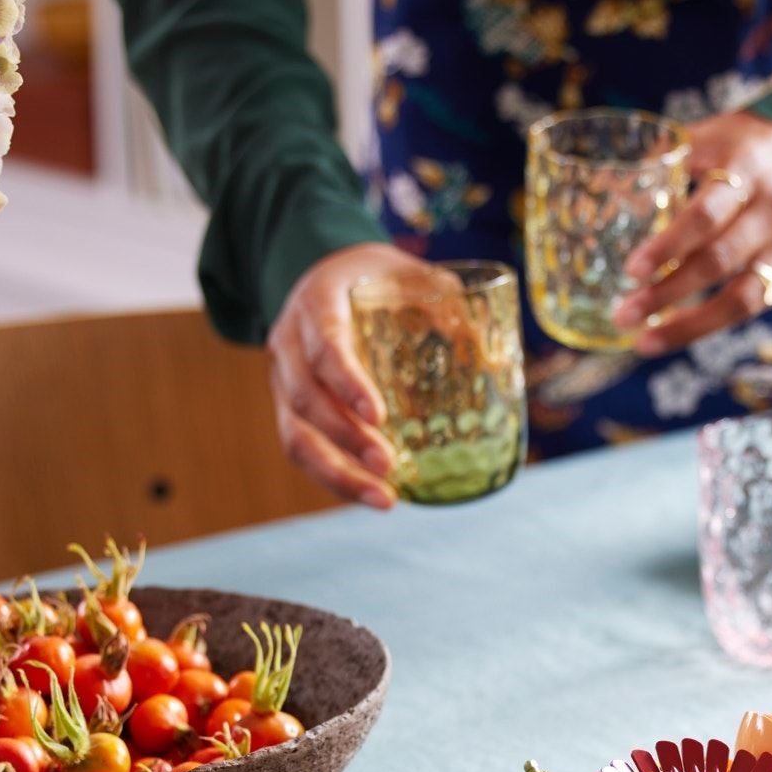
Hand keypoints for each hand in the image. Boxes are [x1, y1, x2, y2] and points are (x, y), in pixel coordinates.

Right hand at [267, 243, 425, 509]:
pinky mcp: (289, 407)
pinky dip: (334, 478)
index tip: (379, 417)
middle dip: (346, 438)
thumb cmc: (378, 276)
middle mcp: (289, 341)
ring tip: (384, 499)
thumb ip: (445, 301)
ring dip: (337, 472)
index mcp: (317, 301)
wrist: (330, 274)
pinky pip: (302, 448)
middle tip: (389, 466)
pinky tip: (371, 495)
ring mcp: (283, 378)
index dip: (348, 383)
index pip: (325, 346)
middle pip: (304, 398)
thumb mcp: (410, 272)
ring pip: (295, 434)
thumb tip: (488, 350)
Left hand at [611, 110, 771, 354]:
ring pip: (742, 297)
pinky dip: (714, 322)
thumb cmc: (748, 148)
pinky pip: (756, 306)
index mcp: (749, 168)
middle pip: (719, 261)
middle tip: (624, 315)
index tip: (633, 271)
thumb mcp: (714, 134)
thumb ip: (668, 156)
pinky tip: (679, 331)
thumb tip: (603, 182)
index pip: (707, 213)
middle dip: (667, 293)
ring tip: (646, 342)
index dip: (670, 246)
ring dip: (689, 325)